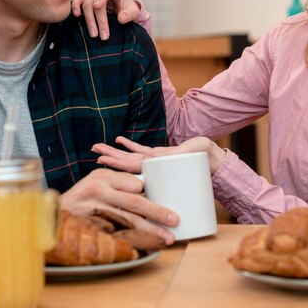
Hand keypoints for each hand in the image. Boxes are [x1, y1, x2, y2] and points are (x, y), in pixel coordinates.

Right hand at [59, 168, 178, 244]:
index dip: (148, 194)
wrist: (48, 216)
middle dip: (157, 211)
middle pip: (134, 202)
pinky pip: (116, 234)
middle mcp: (98, 190)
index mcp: (102, 176)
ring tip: (167, 237)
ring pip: (128, 220)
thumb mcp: (96, 184)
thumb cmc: (80, 200)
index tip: (162, 200)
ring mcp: (93, 210)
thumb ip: (118, 186)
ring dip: (150, 229)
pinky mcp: (90, 227)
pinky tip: (145, 246)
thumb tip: (147, 192)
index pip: (134, 184)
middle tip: (174, 219)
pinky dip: (132, 241)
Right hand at [72, 0, 138, 39]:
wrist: (122, 9)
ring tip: (94, 34)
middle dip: (98, 19)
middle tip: (104, 35)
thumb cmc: (128, 9)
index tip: (97, 6)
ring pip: (86, 4)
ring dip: (89, 20)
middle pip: (95, 1)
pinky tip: (76, 15)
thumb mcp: (134, 12)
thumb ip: (129, 14)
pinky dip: (75, 7)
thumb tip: (121, 18)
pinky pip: (77, 0)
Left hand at [91, 136, 225, 175]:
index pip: (131, 166)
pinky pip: (141, 150)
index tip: (101, 160)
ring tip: (99, 146)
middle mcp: (152, 165)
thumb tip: (149, 159)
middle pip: (126, 161)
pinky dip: (129, 145)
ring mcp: (154, 160)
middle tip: (94, 150)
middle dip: (110, 155)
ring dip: (115, 151)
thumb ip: (171, 156)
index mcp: (157, 168)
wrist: (213, 161)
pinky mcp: (159, 154)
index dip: (116, 163)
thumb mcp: (187, 154)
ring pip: (130, 156)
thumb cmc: (203, 158)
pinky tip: (119, 139)